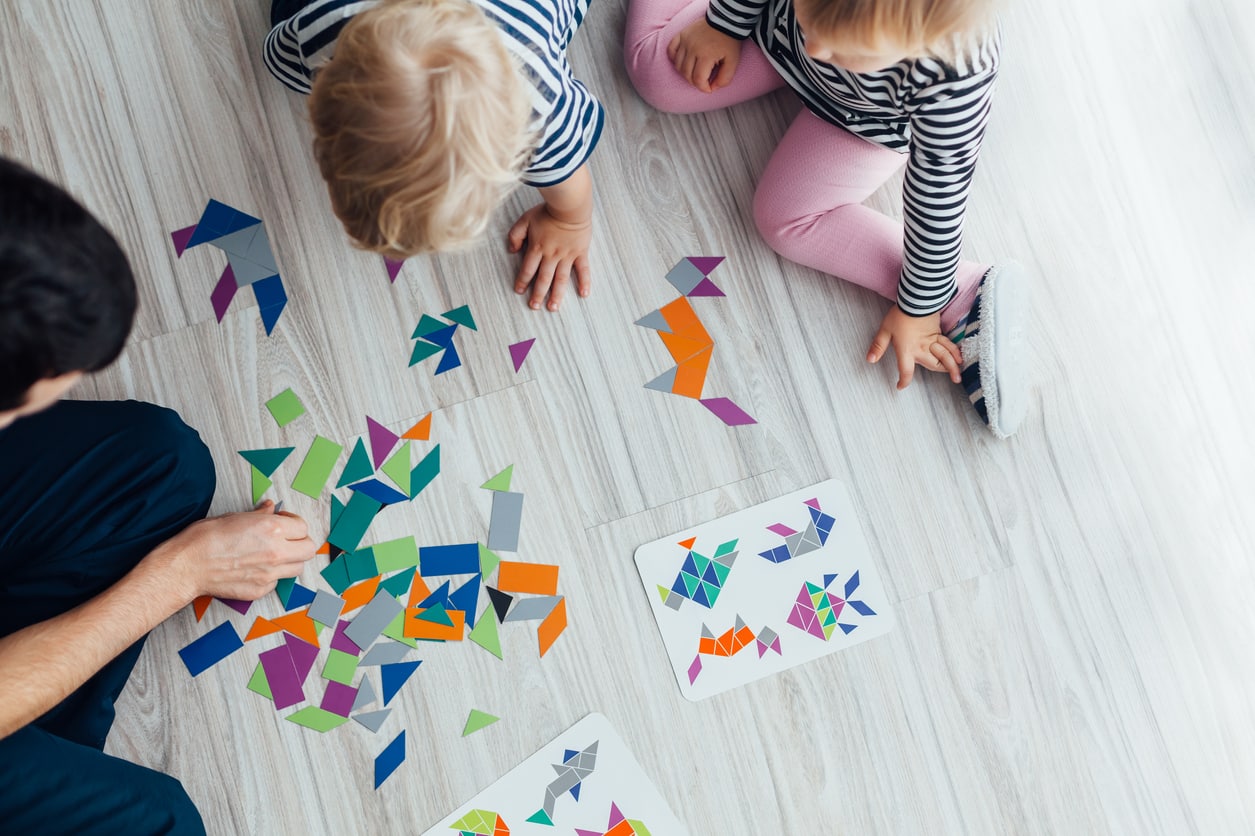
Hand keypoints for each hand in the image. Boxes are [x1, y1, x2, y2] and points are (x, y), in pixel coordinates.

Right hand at [153, 500, 315, 601]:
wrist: (187, 565)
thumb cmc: (205, 538)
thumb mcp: (234, 516)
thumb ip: (260, 514)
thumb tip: (271, 508)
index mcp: (272, 529)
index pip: (303, 528)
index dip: (294, 524)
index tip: (285, 523)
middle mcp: (275, 552)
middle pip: (309, 549)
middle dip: (300, 543)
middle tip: (287, 539)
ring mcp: (269, 574)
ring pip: (297, 568)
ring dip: (290, 560)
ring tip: (272, 555)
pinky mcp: (260, 590)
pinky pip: (276, 582)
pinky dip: (271, 576)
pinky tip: (255, 568)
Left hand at [508, 202, 591, 310]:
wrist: (569, 205)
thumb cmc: (547, 211)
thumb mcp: (525, 219)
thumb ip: (515, 235)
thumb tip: (512, 250)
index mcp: (537, 248)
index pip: (527, 269)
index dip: (522, 281)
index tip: (519, 291)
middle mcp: (552, 256)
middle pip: (543, 279)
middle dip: (538, 294)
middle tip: (534, 307)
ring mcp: (567, 256)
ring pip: (561, 279)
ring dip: (557, 295)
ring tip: (553, 308)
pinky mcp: (580, 253)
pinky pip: (583, 270)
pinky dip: (584, 282)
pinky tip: (584, 295)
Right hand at [667, 18, 741, 91]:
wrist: (725, 20)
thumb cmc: (729, 41)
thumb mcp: (733, 61)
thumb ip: (725, 78)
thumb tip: (713, 87)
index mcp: (706, 55)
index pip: (698, 80)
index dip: (703, 88)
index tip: (709, 88)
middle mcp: (693, 48)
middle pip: (686, 74)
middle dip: (695, 82)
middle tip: (703, 81)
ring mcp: (685, 40)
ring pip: (678, 65)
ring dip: (685, 73)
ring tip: (694, 72)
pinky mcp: (681, 35)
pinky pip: (671, 50)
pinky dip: (674, 59)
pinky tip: (683, 62)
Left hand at [867, 307, 961, 389]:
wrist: (916, 300)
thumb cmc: (900, 315)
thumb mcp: (885, 331)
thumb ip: (878, 346)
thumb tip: (870, 359)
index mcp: (907, 351)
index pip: (906, 371)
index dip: (904, 381)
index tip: (901, 386)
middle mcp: (922, 349)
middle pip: (935, 365)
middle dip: (945, 373)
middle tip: (954, 381)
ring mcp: (932, 341)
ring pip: (945, 357)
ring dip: (953, 366)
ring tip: (959, 376)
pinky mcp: (938, 333)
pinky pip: (949, 345)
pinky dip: (955, 352)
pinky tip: (960, 357)